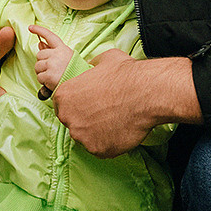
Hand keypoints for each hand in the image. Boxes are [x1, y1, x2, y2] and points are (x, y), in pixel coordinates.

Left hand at [27, 24, 75, 96]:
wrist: (82, 85)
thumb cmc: (75, 72)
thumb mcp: (67, 58)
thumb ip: (52, 50)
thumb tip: (40, 44)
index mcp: (63, 49)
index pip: (49, 36)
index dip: (39, 30)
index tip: (30, 27)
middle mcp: (57, 54)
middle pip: (39, 55)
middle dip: (42, 63)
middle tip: (52, 70)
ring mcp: (52, 64)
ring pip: (37, 66)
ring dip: (42, 73)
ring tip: (54, 76)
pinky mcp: (49, 75)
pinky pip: (39, 77)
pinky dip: (44, 81)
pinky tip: (52, 82)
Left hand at [48, 48, 201, 157]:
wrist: (146, 94)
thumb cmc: (126, 75)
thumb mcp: (104, 59)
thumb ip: (92, 65)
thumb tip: (92, 65)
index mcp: (64, 96)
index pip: (63, 105)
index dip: (78, 106)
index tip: (90, 105)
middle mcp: (68, 118)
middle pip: (73, 123)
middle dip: (86, 120)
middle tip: (105, 114)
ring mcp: (82, 136)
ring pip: (86, 138)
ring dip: (97, 133)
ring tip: (115, 122)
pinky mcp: (98, 150)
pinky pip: (101, 149)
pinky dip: (110, 144)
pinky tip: (121, 132)